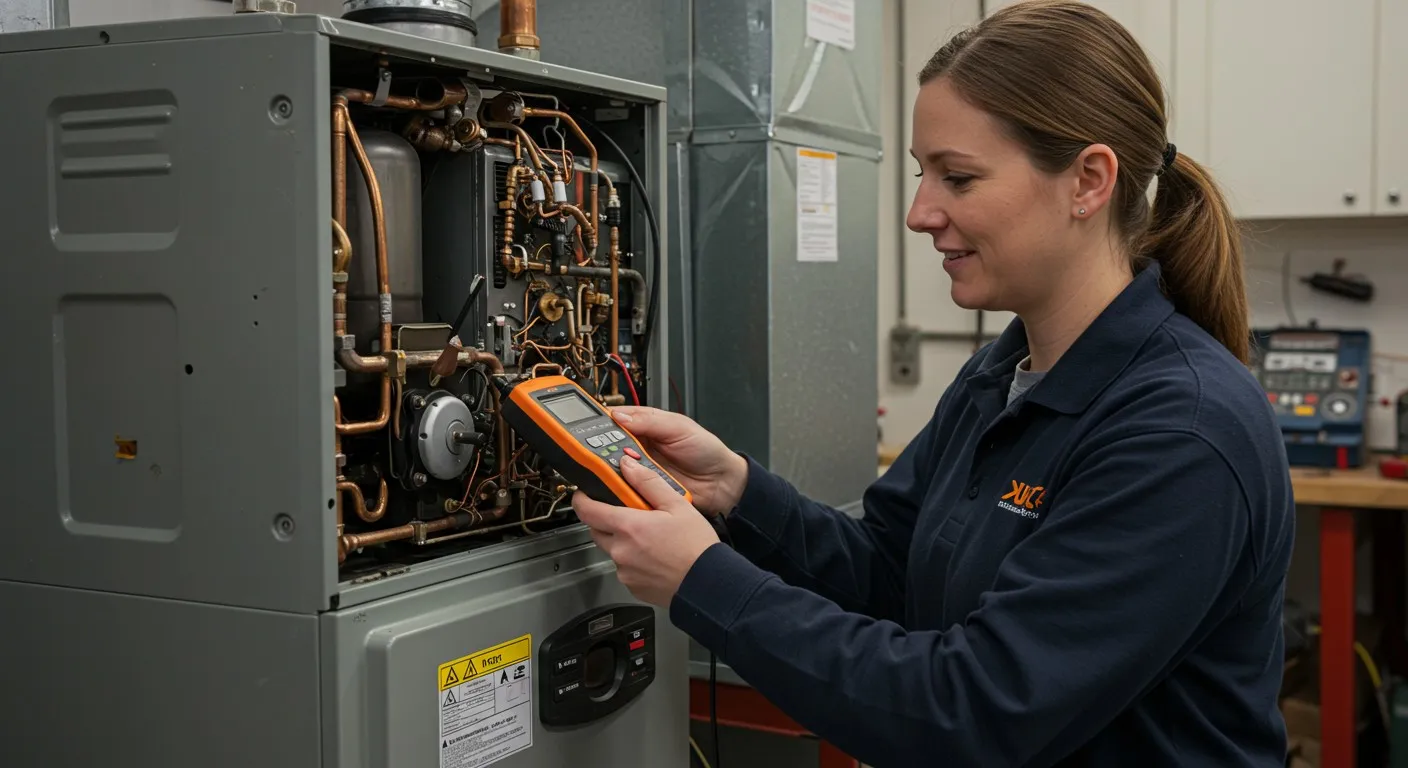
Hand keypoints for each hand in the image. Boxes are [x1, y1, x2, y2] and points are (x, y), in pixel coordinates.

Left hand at [573, 456, 720, 606]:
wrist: (708, 583)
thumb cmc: (696, 546)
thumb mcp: (677, 505)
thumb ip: (648, 483)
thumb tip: (627, 466)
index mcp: (628, 527)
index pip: (587, 510)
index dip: (582, 499)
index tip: (584, 493)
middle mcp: (620, 550)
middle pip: (597, 530)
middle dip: (607, 520)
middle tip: (628, 514)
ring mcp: (624, 571)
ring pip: (612, 550)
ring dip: (622, 541)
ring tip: (650, 538)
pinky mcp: (632, 586)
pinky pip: (624, 568)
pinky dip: (633, 561)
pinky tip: (654, 557)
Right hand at [609, 406, 748, 517]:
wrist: (721, 484)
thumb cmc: (706, 451)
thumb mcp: (679, 428)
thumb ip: (650, 421)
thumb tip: (620, 416)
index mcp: (647, 424)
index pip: (616, 419)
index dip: (602, 422)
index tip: (588, 426)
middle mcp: (640, 446)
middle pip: (609, 445)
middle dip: (603, 448)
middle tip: (604, 450)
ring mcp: (640, 468)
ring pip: (614, 467)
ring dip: (613, 468)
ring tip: (617, 466)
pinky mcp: (642, 487)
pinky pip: (625, 486)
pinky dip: (622, 485)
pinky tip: (622, 483)